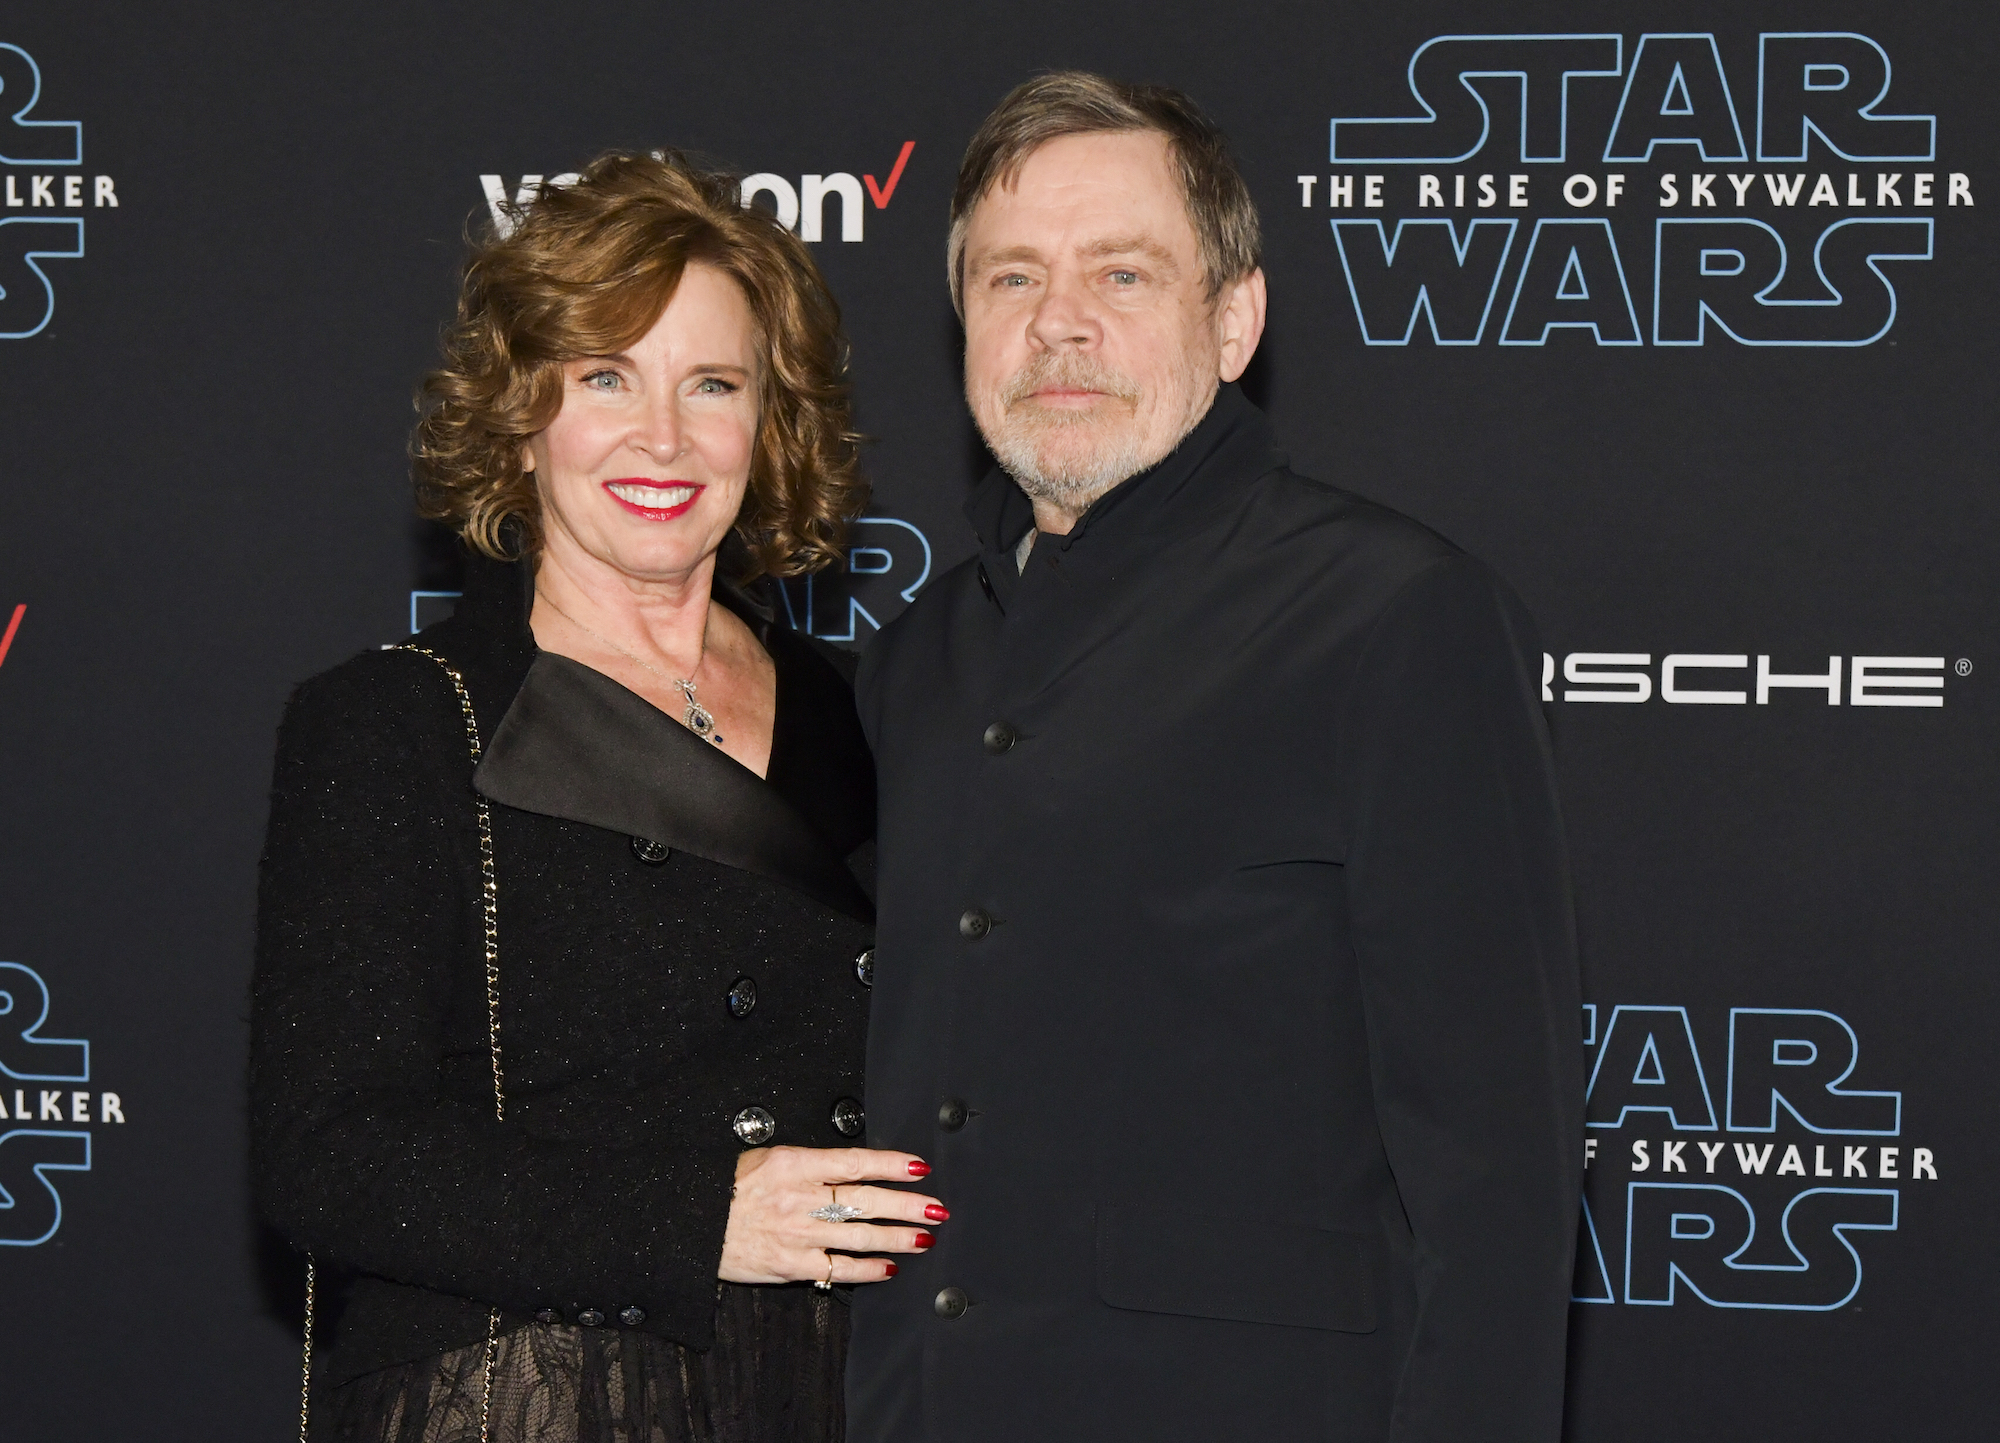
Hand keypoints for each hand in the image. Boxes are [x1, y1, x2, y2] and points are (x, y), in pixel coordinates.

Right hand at [719, 1145, 943, 1284]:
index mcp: (794, 1164)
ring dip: (897, 1237)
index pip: (855, 1162)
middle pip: (867, 1200)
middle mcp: (801, 1199)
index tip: (918, 1167)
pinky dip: (867, 1269)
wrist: (690, 1224)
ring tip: (923, 1237)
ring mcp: (799, 1235)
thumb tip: (852, 1169)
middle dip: (907, 1205)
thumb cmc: (727, 1188)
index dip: (891, 1165)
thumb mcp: (767, 1158)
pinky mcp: (792, 1266)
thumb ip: (809, 1164)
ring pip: (860, 1236)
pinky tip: (889, 1267)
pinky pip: (839, 1269)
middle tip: (936, 1207)